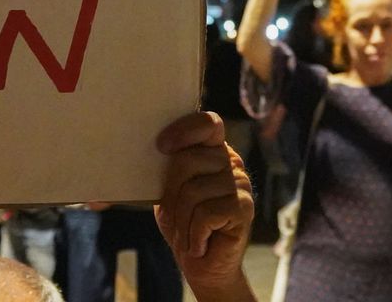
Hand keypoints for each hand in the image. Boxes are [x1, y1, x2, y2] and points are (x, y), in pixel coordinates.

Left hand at [155, 112, 255, 301]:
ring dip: (181, 221)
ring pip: (193, 191)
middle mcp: (231, 162)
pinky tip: (199, 244)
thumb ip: (166, 170)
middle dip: (171, 195)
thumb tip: (147, 154)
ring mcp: (241, 184)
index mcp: (213, 151)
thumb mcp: (168, 194)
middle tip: (175, 219)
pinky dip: (194, 235)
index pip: (207, 124)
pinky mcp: (244, 208)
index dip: (184, 130)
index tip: (161, 146)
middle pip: (188, 161)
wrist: (203, 267)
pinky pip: (205, 214)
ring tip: (188, 235)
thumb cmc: (184, 225)